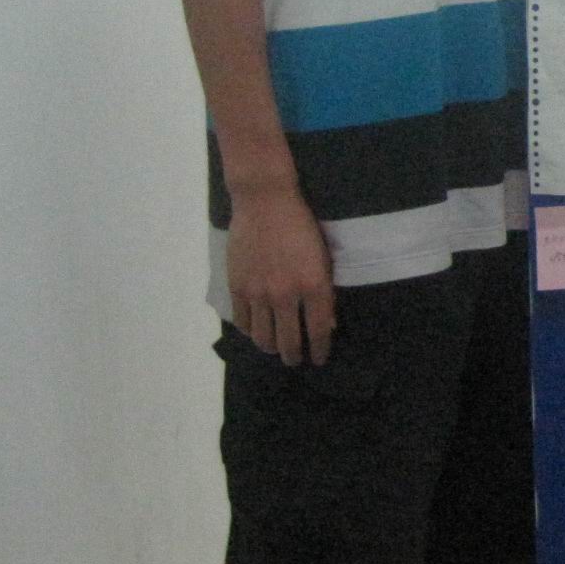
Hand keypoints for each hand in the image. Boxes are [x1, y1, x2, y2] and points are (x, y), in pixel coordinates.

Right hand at [227, 183, 336, 363]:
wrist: (266, 203)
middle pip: (289, 341)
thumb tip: (327, 324)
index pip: (318, 330)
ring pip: (263, 337)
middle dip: (295, 356)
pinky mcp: (237, 287)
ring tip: (276, 349)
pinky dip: (250, 332)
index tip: (320, 358)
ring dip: (271, 348)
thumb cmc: (302, 227)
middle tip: (297, 360)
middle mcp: (285, 294)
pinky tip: (257, 331)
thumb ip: (325, 292)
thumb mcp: (324, 258)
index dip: (320, 349)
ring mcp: (258, 293)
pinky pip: (243, 321)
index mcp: (313, 286)